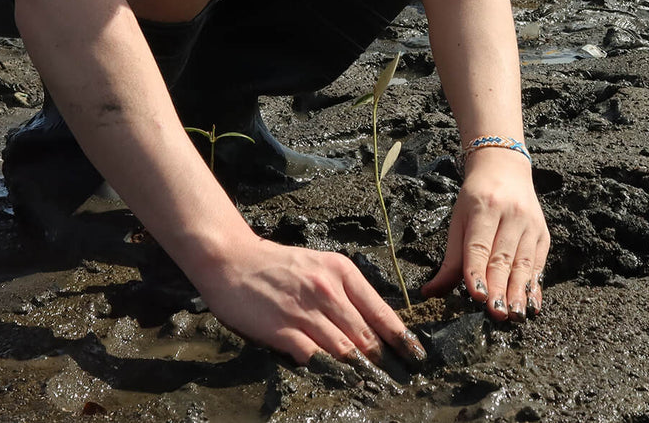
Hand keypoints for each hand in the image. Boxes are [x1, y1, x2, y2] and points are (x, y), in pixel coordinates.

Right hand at [195, 234, 426, 366]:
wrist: (233, 260)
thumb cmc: (278, 265)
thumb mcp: (319, 265)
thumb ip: (344, 291)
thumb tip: (369, 322)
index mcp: (342, 271)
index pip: (380, 309)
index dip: (400, 336)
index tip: (415, 355)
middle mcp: (329, 290)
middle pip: (366, 333)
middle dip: (385, 360)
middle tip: (400, 380)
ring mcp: (306, 311)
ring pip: (344, 348)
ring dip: (361, 371)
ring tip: (376, 387)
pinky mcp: (283, 329)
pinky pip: (313, 357)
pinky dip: (328, 371)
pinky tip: (338, 382)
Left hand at [422, 148, 548, 320]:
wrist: (505, 168)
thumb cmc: (476, 198)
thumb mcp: (458, 219)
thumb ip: (450, 260)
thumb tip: (430, 293)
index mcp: (484, 207)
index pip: (479, 245)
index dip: (477, 271)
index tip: (476, 296)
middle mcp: (511, 214)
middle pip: (503, 257)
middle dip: (500, 288)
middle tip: (496, 314)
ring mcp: (531, 223)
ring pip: (524, 262)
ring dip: (519, 292)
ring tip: (514, 315)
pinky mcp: (543, 233)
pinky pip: (539, 263)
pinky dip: (534, 286)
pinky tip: (531, 304)